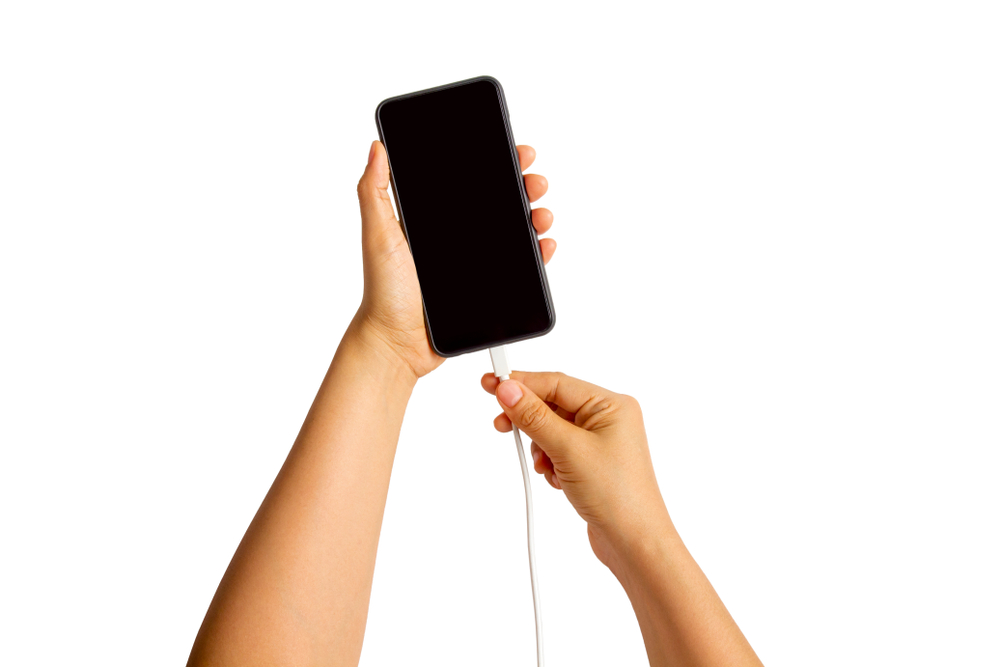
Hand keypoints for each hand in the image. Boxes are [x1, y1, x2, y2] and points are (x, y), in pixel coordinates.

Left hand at [354, 141, 556, 378]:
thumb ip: (374, 191)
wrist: (398, 343)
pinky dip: (537, 252)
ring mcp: (474, 262)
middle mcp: (456, 237)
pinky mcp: (487, 286)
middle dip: (522, 186)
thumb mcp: (377, 234)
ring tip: (541, 213)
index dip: (493, 163)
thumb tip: (377, 147)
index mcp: (433, 218)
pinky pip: (519, 266)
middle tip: (533, 180)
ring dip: (535, 216)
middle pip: (497, 202)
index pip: (468, 182)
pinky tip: (544, 243)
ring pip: (513, 231)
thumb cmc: (383, 292)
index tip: (512, 151)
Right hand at [480, 372, 669, 573]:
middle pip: (552, 404)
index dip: (522, 383)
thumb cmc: (618, 496)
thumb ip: (535, 417)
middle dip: (528, 419)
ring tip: (546, 465)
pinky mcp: (590, 462)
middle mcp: (607, 418)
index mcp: (611, 405)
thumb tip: (509, 390)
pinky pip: (557, 449)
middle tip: (501, 423)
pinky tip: (556, 478)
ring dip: (540, 446)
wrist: (634, 543)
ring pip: (552, 429)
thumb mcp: (568, 450)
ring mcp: (600, 441)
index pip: (556, 383)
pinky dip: (548, 461)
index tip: (492, 384)